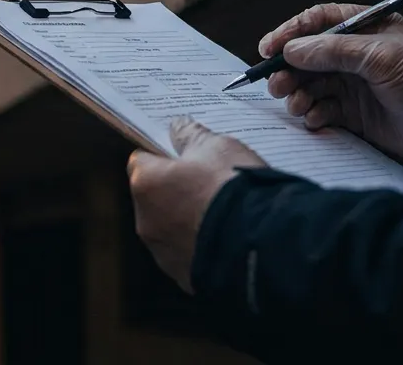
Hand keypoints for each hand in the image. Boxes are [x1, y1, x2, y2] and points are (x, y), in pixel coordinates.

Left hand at [127, 118, 264, 292]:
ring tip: (224, 212)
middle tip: (210, 182)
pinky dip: (203, 245)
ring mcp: (163, 253)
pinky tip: (228, 237)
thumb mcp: (217, 147)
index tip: (183, 154)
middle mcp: (145, 220)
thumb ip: (192, 135)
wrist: (261, 244)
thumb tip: (178, 126)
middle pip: (156, 196)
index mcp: (145, 183)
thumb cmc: (232, 188)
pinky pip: (189, 254)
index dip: (163, 155)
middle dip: (177, 189)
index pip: (142, 160)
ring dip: (189, 220)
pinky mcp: (183, 277)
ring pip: (171, 228)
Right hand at [259, 3, 402, 164]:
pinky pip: (322, 109)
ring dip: (297, 93)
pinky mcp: (354, 113)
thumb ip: (333, 50)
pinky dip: (313, 114)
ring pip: (310, 84)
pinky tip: (316, 119)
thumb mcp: (380, 56)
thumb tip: (291, 50)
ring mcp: (353, 84)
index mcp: (364, 28)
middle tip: (276, 84)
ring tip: (296, 104)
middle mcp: (355, 54)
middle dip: (287, 69)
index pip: (317, 21)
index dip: (290, 32)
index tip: (268, 49)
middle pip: (307, 55)